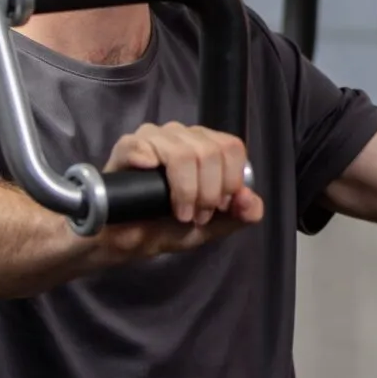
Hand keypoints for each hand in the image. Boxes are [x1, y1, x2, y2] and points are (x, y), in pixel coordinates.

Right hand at [93, 122, 265, 259]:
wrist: (125, 242)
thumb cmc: (165, 227)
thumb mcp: (210, 227)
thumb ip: (238, 216)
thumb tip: (251, 201)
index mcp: (205, 146)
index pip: (232, 147)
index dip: (230, 182)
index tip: (217, 208)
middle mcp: (182, 135)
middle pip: (211, 151)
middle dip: (209, 192)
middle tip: (195, 216)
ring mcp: (154, 137)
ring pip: (184, 151)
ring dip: (186, 190)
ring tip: (178, 212)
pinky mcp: (126, 147)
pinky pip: (141, 145)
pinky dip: (147, 161)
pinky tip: (148, 177)